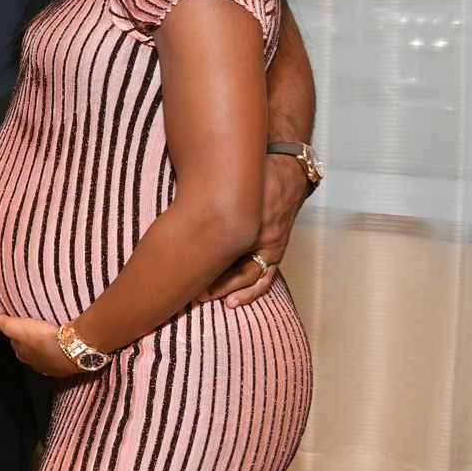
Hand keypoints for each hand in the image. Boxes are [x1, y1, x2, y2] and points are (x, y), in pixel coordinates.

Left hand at [0, 303, 78, 377]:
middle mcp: (34, 363)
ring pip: (44, 353)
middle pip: (29, 348)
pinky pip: (59, 358)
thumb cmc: (42, 337)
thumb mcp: (15, 326)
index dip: (18, 331)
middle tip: (38, 326)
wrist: (71, 349)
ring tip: (51, 334)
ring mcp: (50, 366)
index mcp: (21, 354)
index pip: (15, 340)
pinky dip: (58, 351)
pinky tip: (63, 344)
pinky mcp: (65, 367)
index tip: (23, 324)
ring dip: (45, 345)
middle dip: (31, 339)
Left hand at [197, 153, 306, 307]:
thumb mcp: (235, 184)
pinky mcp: (277, 249)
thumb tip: (184, 211)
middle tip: (195, 293)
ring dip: (232, 291)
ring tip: (211, 299)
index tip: (188, 276)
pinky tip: (236, 301)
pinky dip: (252, 290)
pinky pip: (266, 276)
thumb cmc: (258, 174)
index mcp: (252, 224)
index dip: (208, 268)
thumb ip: (213, 200)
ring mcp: (273, 246)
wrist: (287, 169)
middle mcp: (264, 239)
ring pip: (252, 278)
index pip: (226, 254)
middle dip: (216, 284)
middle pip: (239, 271)